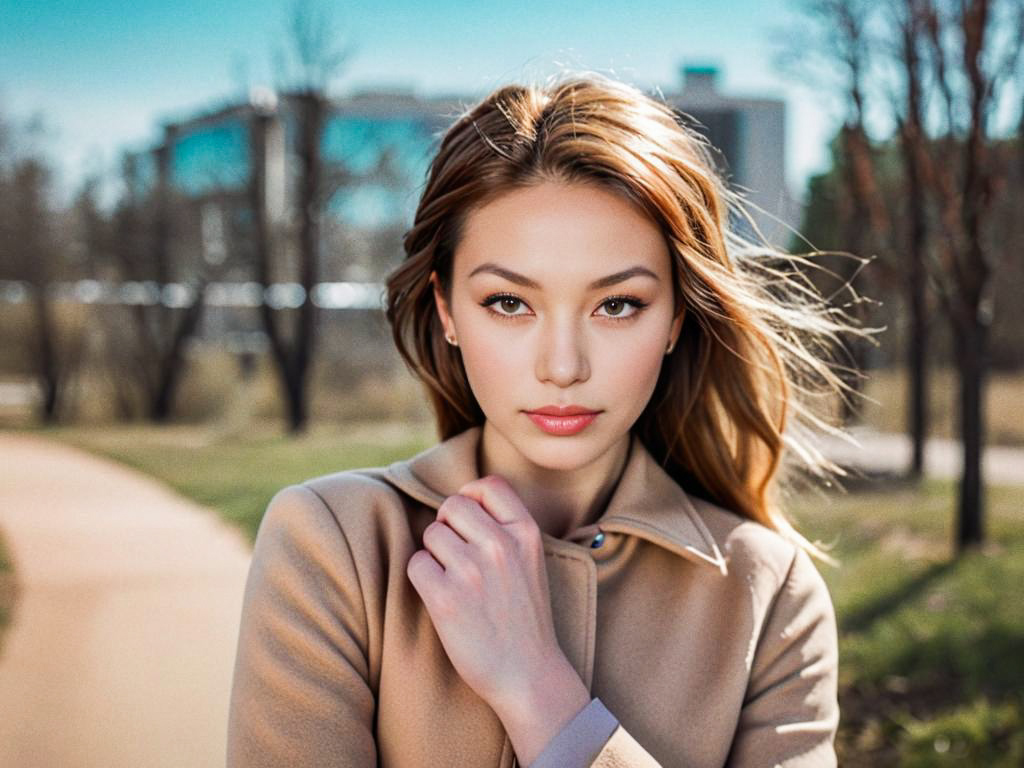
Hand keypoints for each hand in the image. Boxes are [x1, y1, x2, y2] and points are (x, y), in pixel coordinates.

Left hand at [406, 474, 564, 709]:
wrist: (528, 675)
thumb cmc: (525, 616)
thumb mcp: (531, 561)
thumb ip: (505, 528)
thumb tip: (461, 499)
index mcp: (526, 533)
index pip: (489, 486)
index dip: (471, 496)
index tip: (468, 519)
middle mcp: (500, 546)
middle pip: (452, 505)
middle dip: (448, 526)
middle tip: (457, 555)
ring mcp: (472, 571)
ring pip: (431, 534)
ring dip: (435, 555)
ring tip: (456, 582)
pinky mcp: (445, 598)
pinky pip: (416, 564)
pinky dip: (423, 579)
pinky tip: (443, 597)